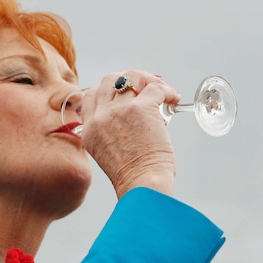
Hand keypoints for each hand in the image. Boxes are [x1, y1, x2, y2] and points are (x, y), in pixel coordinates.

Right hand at [77, 71, 181, 197]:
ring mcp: (119, 110)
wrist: (141, 185)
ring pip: (132, 77)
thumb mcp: (105, 154)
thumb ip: (108, 133)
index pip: (91, 94)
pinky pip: (156, 87)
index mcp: (90, 129)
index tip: (126, 93)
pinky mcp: (141, 108)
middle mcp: (100, 116)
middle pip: (109, 79)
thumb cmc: (132, 177)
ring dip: (149, 81)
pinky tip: (173, 98)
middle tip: (145, 88)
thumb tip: (127, 119)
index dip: (110, 89)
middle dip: (128, 79)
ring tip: (162, 92)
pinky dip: (167, 90)